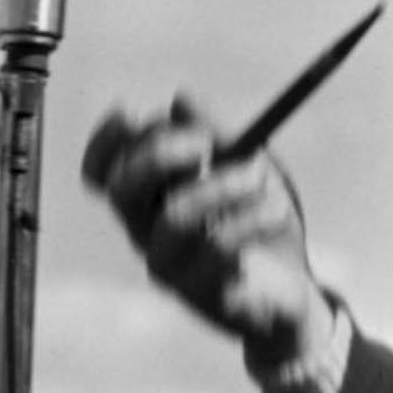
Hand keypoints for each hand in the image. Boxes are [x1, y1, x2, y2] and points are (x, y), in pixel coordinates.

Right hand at [80, 95, 326, 361]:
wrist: (292, 291)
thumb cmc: (259, 223)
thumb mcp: (245, 165)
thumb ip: (215, 133)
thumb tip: (180, 99)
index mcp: (147, 200)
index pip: (100, 174)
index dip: (106, 142)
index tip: (131, 113)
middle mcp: (145, 232)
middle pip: (123, 191)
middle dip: (160, 154)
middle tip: (205, 143)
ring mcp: (169, 266)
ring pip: (174, 217)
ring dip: (223, 185)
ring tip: (261, 176)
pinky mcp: (201, 293)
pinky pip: (218, 248)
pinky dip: (253, 218)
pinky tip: (276, 212)